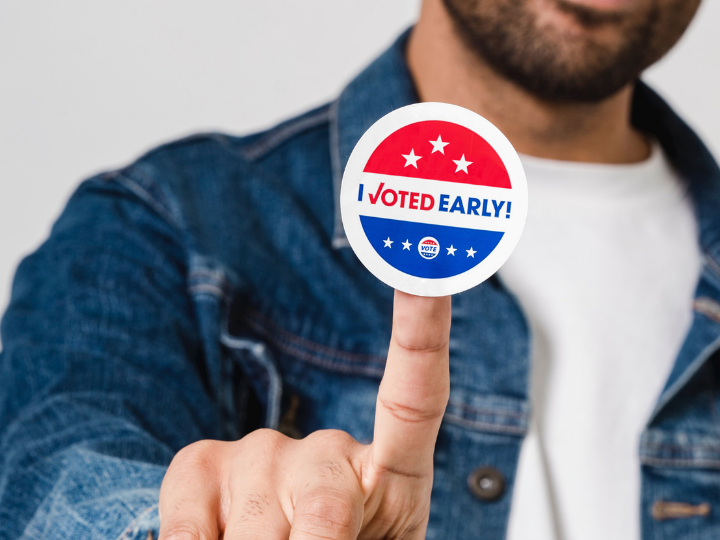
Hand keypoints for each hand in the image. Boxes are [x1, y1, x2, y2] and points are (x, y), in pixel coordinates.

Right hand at [158, 290, 450, 539]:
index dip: (422, 331)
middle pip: (327, 508)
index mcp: (388, 471)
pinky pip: (189, 530)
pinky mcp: (199, 465)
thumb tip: (326, 522)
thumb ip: (374, 529)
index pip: (413, 396)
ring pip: (259, 531)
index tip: (428, 273)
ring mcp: (260, 453)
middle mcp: (325, 450)